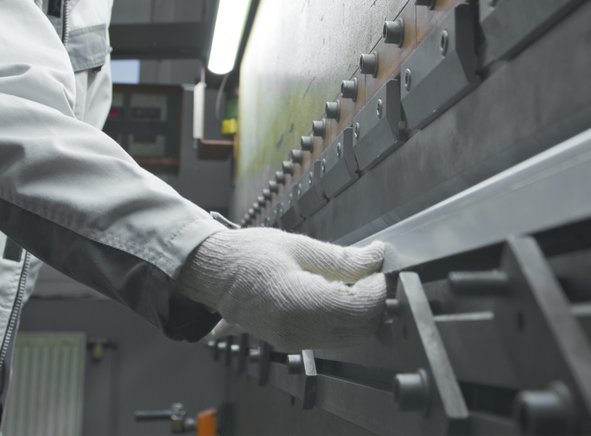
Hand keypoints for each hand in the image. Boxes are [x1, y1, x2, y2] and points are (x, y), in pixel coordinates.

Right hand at [175, 228, 385, 350]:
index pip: (359, 309)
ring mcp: (293, 342)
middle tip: (371, 273)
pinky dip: (343, 319)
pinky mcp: (291, 343)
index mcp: (297, 303)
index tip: (379, 269)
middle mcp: (296, 331)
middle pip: (360, 329)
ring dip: (360, 312)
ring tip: (353, 281)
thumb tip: (376, 256)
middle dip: (373, 302)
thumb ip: (342, 258)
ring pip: (349, 337)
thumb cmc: (247, 256)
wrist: (211, 274)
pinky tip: (337, 294)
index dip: (377, 289)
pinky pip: (331, 337)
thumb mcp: (298, 246)